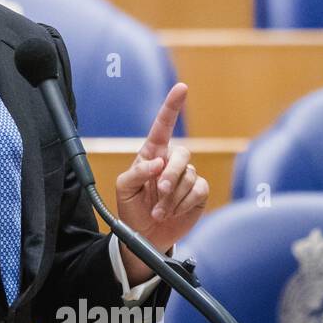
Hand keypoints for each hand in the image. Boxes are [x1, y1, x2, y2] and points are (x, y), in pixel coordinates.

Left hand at [114, 83, 208, 281]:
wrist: (146, 234)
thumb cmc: (132, 208)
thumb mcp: (123, 189)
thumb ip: (136, 173)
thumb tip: (157, 163)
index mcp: (152, 154)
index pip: (163, 126)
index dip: (172, 106)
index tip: (181, 88)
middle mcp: (171, 161)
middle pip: (181, 154)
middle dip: (170, 175)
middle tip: (158, 193)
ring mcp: (187, 176)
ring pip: (189, 176)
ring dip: (171, 198)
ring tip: (158, 211)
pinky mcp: (199, 192)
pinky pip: (198, 190)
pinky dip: (183, 204)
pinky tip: (172, 212)